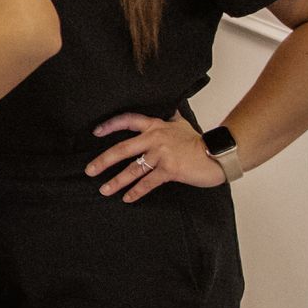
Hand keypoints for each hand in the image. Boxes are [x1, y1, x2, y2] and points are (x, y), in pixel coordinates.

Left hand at [88, 112, 226, 202]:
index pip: (128, 120)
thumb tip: (169, 108)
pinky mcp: (170, 169)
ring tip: (104, 190)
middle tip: (89, 170)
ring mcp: (162, 154)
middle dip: (103, 160)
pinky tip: (127, 198)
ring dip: (117, 181)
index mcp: (156, 125)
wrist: (218, 153)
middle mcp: (155, 138)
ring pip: (133, 169)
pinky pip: (148, 182)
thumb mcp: (182, 124)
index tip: (96, 132)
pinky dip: (136, 192)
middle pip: (122, 148)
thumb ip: (171, 118)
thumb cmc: (200, 141)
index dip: (111, 125)